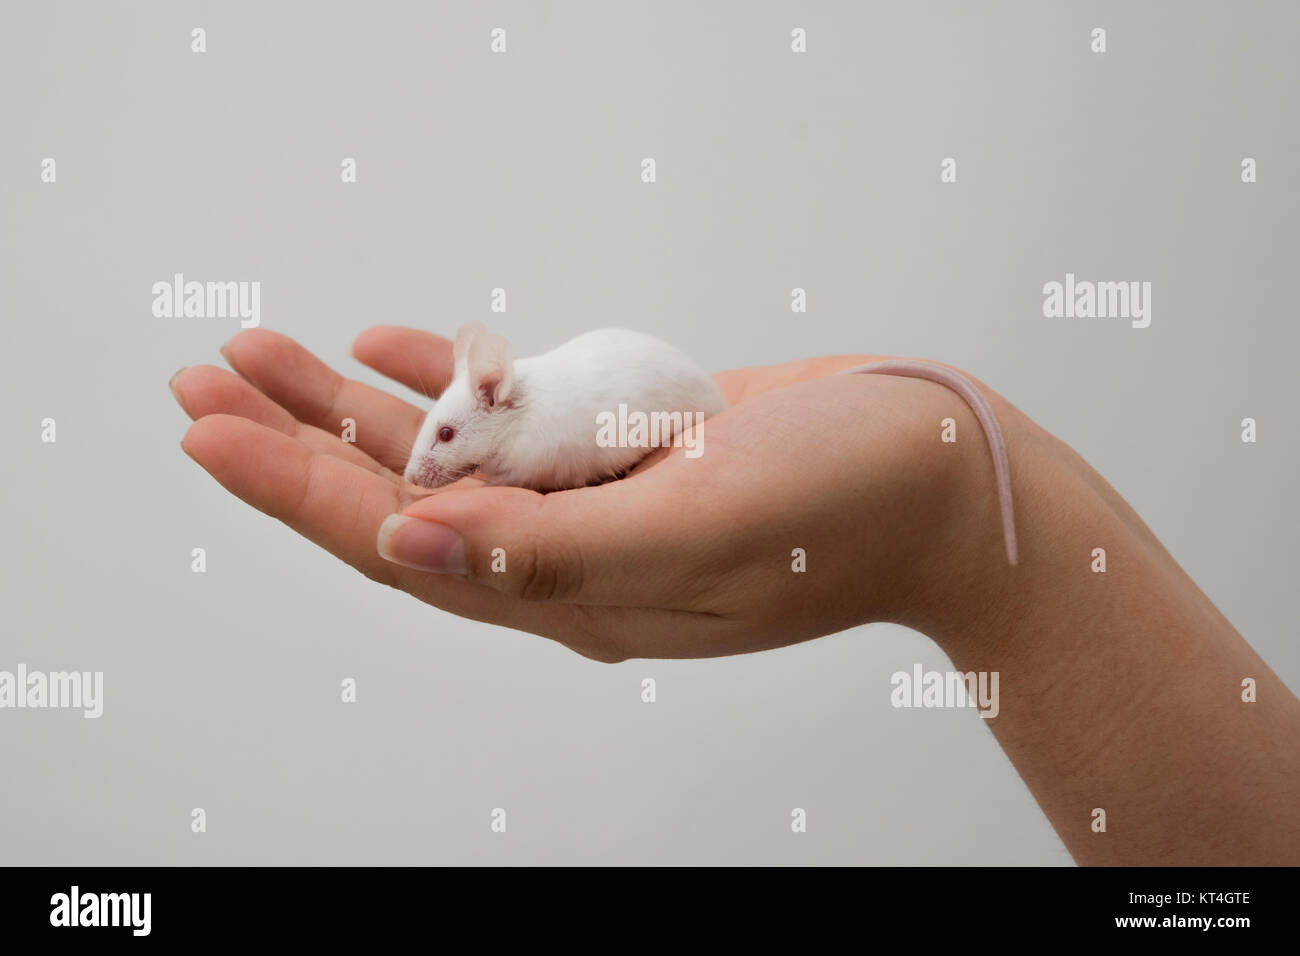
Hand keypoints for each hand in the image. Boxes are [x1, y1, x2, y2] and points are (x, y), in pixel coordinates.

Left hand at [171, 327, 1014, 661]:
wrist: (946, 480)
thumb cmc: (847, 509)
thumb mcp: (703, 527)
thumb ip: (554, 550)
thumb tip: (413, 543)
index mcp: (576, 593)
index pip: (400, 545)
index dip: (296, 492)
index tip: (207, 436)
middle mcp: (570, 555)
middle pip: (400, 499)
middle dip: (296, 445)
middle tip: (206, 384)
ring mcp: (598, 502)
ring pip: (448, 454)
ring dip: (353, 406)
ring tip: (268, 353)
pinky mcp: (630, 450)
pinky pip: (517, 417)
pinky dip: (452, 382)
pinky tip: (395, 352)